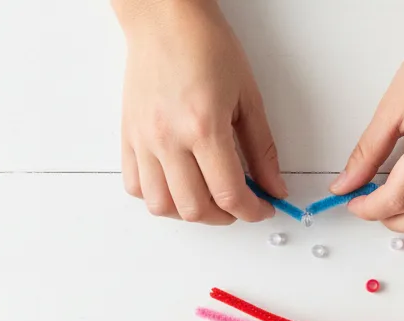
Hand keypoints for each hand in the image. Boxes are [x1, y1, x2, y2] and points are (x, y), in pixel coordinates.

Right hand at [112, 0, 284, 223]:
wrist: (164, 17)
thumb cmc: (205, 46)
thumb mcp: (247, 97)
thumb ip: (262, 150)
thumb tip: (274, 188)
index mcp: (203, 127)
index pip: (229, 194)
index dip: (252, 212)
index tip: (262, 209)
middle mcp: (169, 138)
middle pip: (195, 209)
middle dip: (223, 217)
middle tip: (237, 204)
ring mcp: (144, 140)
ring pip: (162, 206)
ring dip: (188, 212)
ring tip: (206, 197)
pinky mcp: (129, 137)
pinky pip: (136, 187)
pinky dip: (158, 197)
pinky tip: (177, 184)